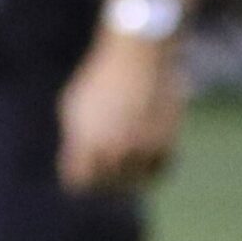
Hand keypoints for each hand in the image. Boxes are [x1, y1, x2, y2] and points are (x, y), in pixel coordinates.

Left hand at [58, 32, 183, 193]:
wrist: (138, 54)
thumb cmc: (101, 79)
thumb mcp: (75, 107)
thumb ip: (76, 140)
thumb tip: (80, 166)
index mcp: (86, 143)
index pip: (78, 183)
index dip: (79, 178)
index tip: (83, 171)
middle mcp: (113, 151)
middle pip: (107, 186)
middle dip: (104, 179)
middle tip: (106, 170)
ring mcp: (141, 149)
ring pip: (135, 182)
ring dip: (130, 174)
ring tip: (126, 159)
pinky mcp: (167, 143)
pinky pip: (160, 172)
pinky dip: (153, 167)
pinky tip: (146, 157)